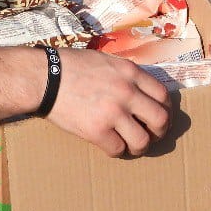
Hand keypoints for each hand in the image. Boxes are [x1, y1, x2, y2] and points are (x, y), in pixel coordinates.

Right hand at [46, 48, 170, 156]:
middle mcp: (126, 92)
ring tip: (132, 145)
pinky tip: (111, 145)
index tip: (159, 116)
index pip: (163, 95)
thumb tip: (142, 90)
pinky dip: (117, 151)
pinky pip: (117, 149)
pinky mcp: (96, 130)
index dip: (165, 110)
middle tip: (151, 135)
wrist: (44, 77)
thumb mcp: (106, 60)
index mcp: (130, 72)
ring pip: (142, 140)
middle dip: (159, 131)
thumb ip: (127, 74)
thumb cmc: (72, 66)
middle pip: (160, 119)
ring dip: (140, 146)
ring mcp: (112, 112)